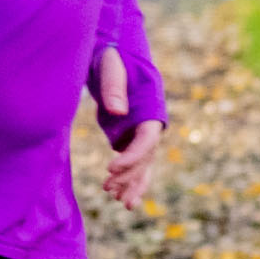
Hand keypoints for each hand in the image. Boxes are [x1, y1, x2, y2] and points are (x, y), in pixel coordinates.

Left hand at [94, 49, 168, 209]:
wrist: (116, 56)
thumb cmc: (113, 59)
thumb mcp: (111, 66)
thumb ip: (114, 87)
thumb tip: (118, 111)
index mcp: (151, 111)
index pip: (146, 140)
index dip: (132, 157)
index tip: (110, 168)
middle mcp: (151, 126)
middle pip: (145, 158)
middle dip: (129, 176)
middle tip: (108, 188)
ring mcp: (142, 134)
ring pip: (142, 165)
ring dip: (132, 184)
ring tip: (120, 202)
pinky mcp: (131, 137)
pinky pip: (134, 163)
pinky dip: (128, 179)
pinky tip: (117, 196)